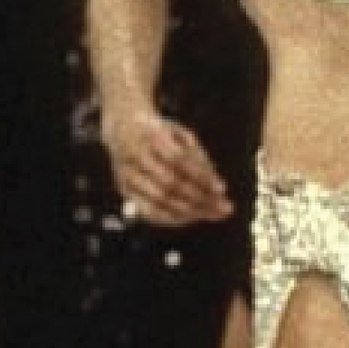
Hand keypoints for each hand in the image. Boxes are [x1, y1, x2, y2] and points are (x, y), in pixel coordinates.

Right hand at [104, 103, 232, 224]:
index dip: (201, 176)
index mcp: (150, 135)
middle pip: (170, 183)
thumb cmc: (161, 133)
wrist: (123, 129)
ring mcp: (127, 175)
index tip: (222, 188)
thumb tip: (218, 188)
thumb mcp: (181, 134)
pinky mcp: (124, 190)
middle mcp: (135, 156)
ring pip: (161, 200)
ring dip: (191, 211)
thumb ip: (199, 157)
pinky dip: (174, 218)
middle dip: (201, 198)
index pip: (179, 160)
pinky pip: (150, 211)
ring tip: (215, 213)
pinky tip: (194, 217)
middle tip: (225, 207)